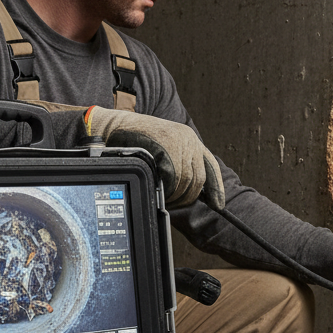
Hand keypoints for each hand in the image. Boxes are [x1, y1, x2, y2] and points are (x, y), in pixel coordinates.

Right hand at [85, 106, 224, 208]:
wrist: (114, 128)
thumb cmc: (134, 141)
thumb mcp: (163, 149)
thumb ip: (179, 164)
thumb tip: (190, 190)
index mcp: (189, 139)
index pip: (210, 166)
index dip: (216, 188)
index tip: (218, 204)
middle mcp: (189, 139)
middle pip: (199, 179)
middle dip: (187, 196)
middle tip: (173, 202)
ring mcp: (179, 142)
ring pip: (186, 181)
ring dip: (175, 194)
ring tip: (164, 196)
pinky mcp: (167, 147)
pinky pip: (173, 178)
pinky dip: (167, 189)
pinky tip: (159, 189)